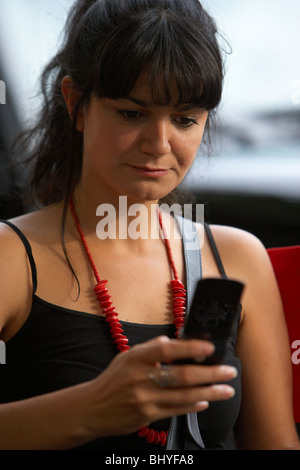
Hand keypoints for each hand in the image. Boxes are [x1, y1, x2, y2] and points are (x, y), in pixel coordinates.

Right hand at [86, 336, 236, 438]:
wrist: (92, 408)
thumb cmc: (112, 380)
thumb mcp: (127, 357)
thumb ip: (150, 348)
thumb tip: (172, 341)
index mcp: (135, 358)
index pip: (167, 350)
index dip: (190, 348)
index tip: (209, 347)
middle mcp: (140, 378)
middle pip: (181, 376)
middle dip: (209, 373)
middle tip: (228, 372)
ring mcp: (144, 399)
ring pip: (183, 396)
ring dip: (208, 392)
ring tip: (226, 390)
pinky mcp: (147, 416)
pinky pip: (175, 410)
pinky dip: (192, 406)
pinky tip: (205, 402)